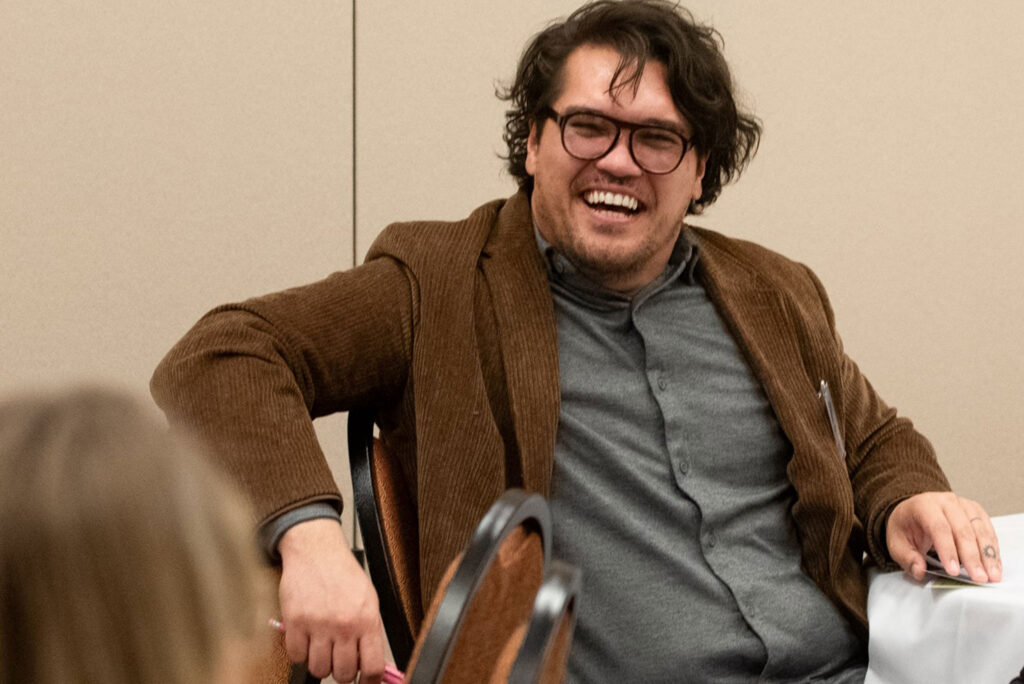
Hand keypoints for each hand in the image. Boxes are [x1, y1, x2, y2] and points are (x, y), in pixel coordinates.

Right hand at [278, 518, 385, 682]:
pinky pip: (296, 656)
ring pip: (318, 669)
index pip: (372, 667)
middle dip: (341, 671)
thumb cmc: (343, 573)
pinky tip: (307, 638)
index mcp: (366, 619)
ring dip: (320, 662)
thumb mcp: (368, 600)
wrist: (316, 551)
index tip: (364, 681)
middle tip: (339, 659)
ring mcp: (318, 625)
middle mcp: (343, 625)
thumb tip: (374, 664)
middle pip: (342, 673)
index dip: (368, 681)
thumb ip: (371, 632)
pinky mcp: (295, 622)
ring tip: (322, 646)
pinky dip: (300, 652)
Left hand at [886, 492, 1001, 583]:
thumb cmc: (906, 527)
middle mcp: (945, 502)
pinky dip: (992, 548)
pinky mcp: (976, 511)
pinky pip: (988, 529)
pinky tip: (994, 565)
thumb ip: (907, 558)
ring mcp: (963, 505)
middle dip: (972, 556)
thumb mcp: (896, 543)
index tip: (953, 571)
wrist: (913, 511)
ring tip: (992, 575)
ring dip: (988, 554)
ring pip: (979, 529)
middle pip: (963, 529)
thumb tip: (920, 571)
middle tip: (978, 577)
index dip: (947, 550)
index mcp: (923, 506)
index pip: (939, 527)